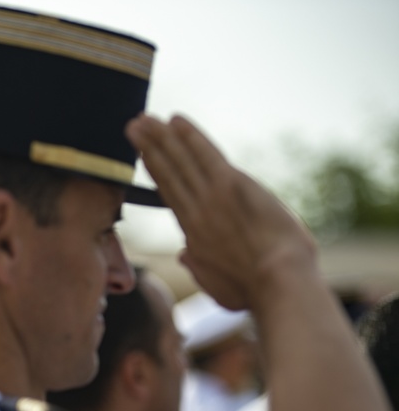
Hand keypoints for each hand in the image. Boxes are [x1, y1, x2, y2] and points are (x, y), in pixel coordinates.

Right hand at [125, 114, 316, 309]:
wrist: (277, 284)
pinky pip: (205, 154)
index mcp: (193, 235)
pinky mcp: (232, 185)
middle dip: (149, 148)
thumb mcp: (218, 286)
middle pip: (168, 173)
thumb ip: (198, 267)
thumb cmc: (253, 291)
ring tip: (145, 119)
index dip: (155, 171)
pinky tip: (177, 120)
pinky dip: (190, 137)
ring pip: (181, 160)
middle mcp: (196, 212)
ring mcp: (212, 197)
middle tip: (133, 127)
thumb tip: (184, 255)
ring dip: (161, 137)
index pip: (170, 194)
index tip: (143, 154)